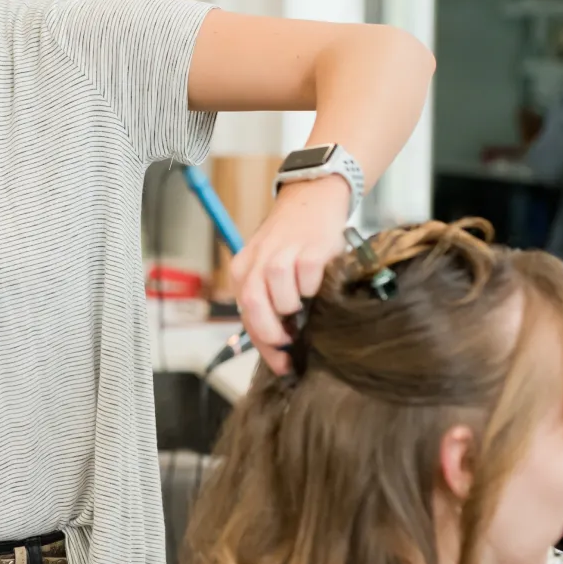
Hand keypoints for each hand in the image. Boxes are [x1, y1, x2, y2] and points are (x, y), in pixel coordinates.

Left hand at [228, 176, 349, 374]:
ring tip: (305, 304)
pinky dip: (313, 287)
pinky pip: (308, 277)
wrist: (312, 198)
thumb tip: (281, 347)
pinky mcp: (311, 246)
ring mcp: (284, 252)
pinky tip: (318, 285)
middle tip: (290, 343)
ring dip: (293, 307)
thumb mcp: (270, 266)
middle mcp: (258, 260)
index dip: (262, 344)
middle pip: (254, 304)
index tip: (281, 365)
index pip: (245, 313)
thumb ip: (269, 300)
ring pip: (280, 293)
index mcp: (244, 268)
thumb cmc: (293, 240)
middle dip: (271, 332)